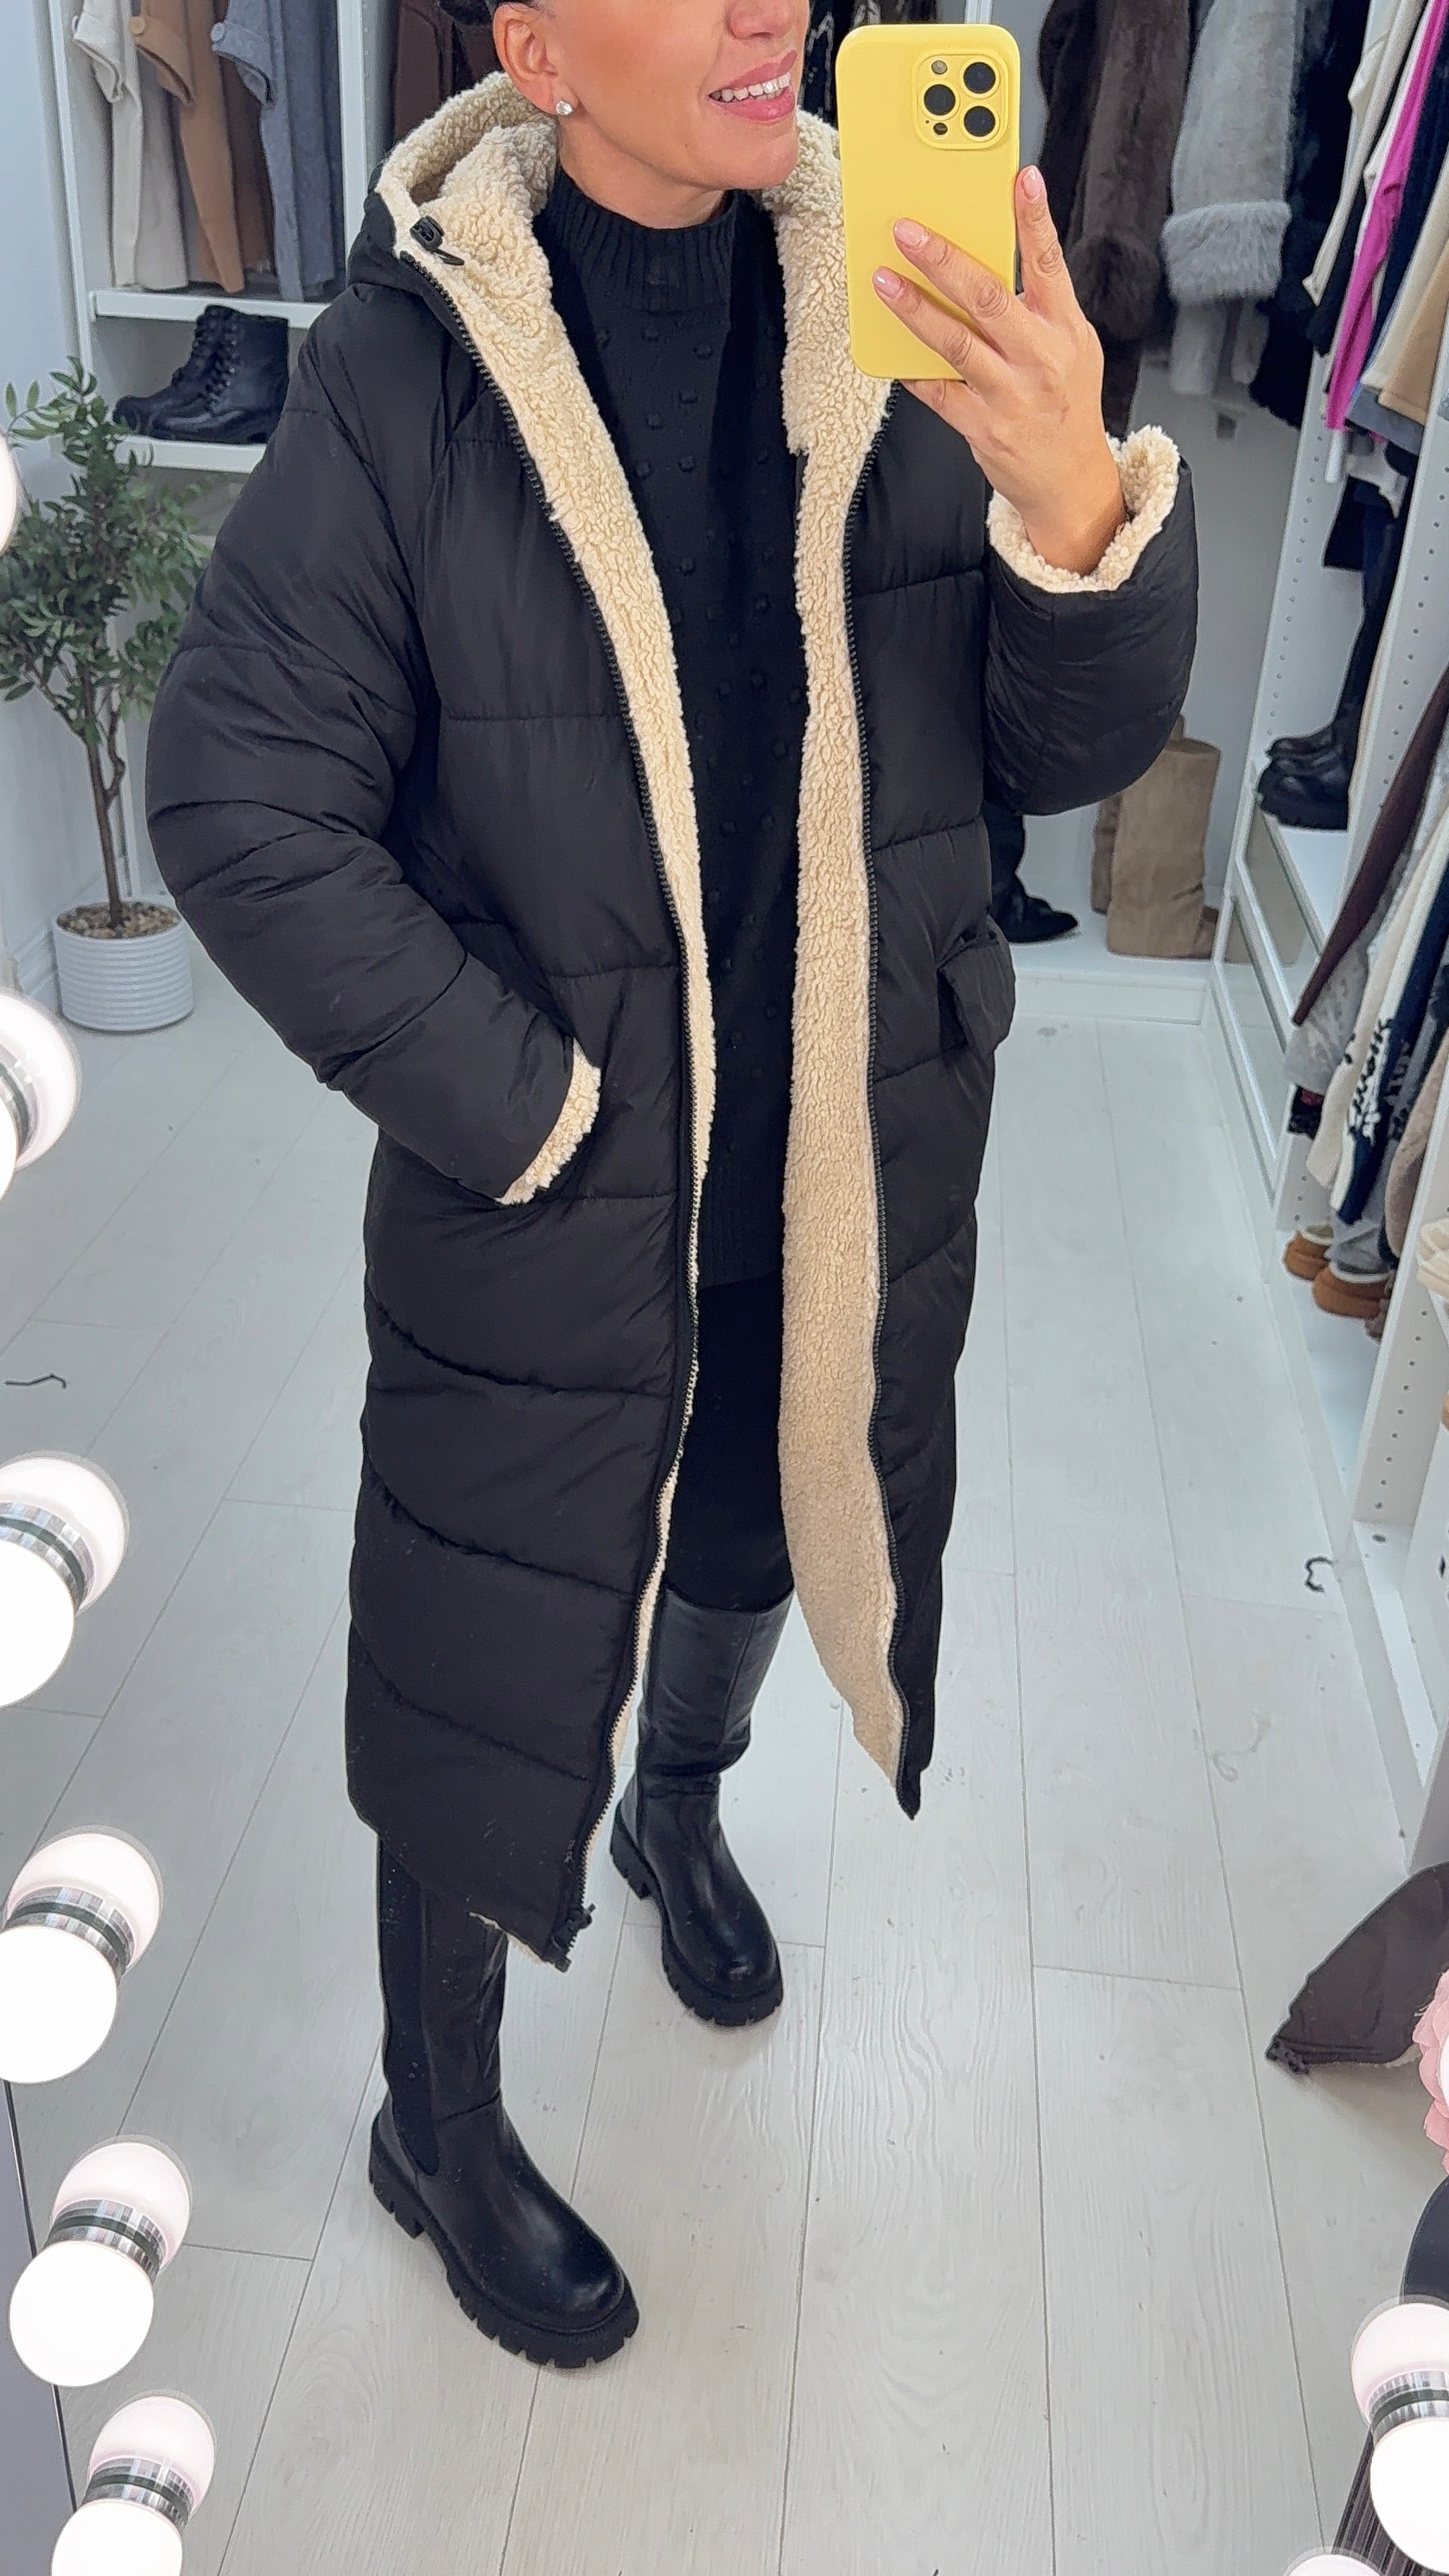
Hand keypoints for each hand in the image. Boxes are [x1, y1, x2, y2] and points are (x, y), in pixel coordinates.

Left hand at [873, 168, 1124, 575]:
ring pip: (956, 343)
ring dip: (915, 309)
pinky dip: (912, 369)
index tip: (1021, 177)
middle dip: (945, 260)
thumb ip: (1037, 307)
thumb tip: (985, 262)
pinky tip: (889, 350)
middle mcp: (1041, 357)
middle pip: (989, 298)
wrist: (1071, 481)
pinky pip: (938, 393)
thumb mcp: (1071, 347)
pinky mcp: (984, 429)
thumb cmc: (1065, 403)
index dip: (1035, 219)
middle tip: (907, 231)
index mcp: (1065, 328)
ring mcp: (1012, 395)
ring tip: (883, 281)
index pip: (1050, 263)